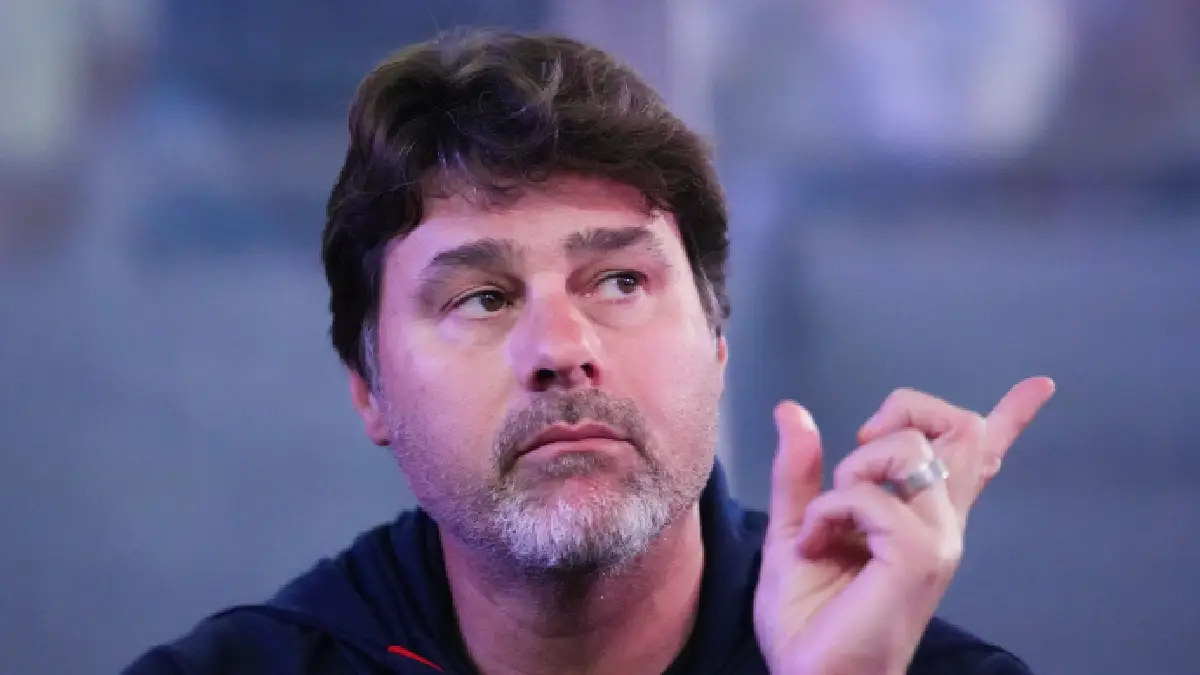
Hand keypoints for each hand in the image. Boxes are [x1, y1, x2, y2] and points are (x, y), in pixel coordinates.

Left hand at [753, 377, 1055, 674]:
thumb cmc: (810, 619)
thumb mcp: (798, 528)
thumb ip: (801, 472)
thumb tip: (793, 411)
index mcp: (918, 518)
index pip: (976, 459)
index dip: (1010, 417)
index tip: (1040, 386)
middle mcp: (940, 524)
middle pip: (961, 428)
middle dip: (905, 408)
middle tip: (860, 446)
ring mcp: (938, 539)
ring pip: (909, 447)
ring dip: (852, 468)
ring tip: (829, 520)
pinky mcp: (920, 556)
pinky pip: (870, 496)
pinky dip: (829, 510)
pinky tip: (819, 544)